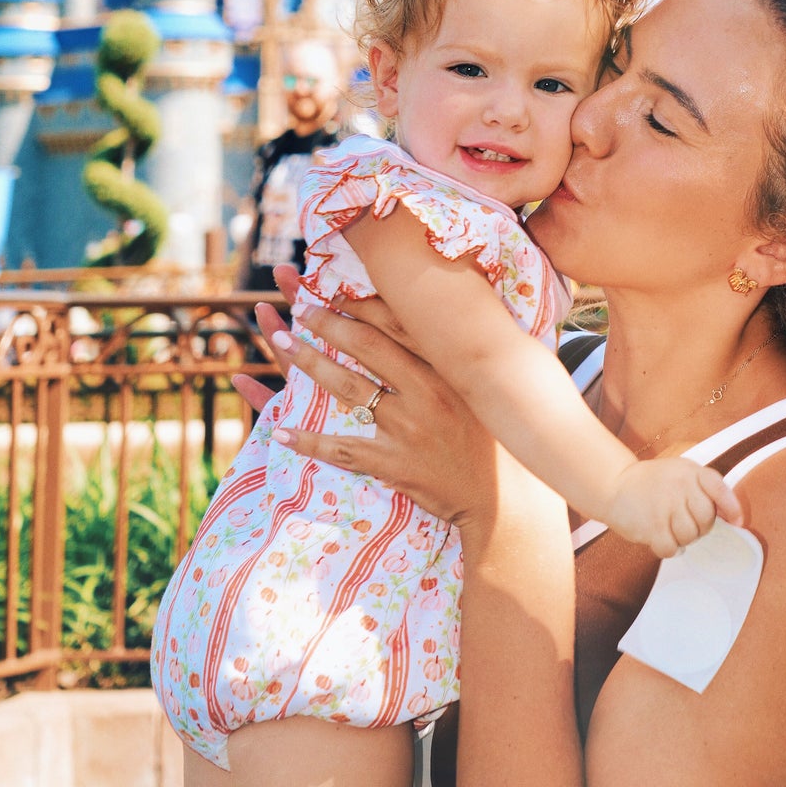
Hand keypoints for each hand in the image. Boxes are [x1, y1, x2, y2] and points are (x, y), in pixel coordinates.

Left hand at [263, 280, 498, 527]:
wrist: (506, 498)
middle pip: (366, 346)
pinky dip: (308, 440)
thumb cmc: (496, 437)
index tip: (333, 288)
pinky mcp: (395, 463)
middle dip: (327, 322)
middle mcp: (428, 390)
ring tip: (279, 340)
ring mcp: (409, 428)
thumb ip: (457, 356)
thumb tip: (440, 316)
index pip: (397, 322)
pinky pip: (342, 449)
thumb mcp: (482, 388)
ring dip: (309, 362)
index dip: (361, 302)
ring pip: (348, 388)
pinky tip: (279, 431)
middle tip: (298, 304)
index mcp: (448, 366)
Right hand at [605, 458, 743, 558]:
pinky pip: (672, 548)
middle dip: (699, 527)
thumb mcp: (679, 473)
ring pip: (690, 536)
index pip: (718, 487)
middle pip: (706, 520)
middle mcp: (680, 485)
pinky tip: (660, 538)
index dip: (731, 506)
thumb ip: (703, 489)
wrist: (613, 484)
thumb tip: (734, 517)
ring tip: (669, 528)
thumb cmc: (651, 483)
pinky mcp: (652, 525)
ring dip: (681, 539)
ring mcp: (665, 505)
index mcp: (689, 471)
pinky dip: (667, 549)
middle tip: (684, 523)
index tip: (738, 521)